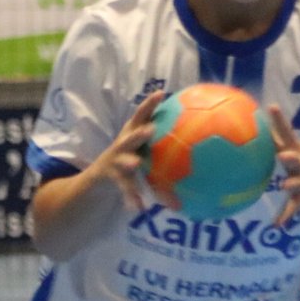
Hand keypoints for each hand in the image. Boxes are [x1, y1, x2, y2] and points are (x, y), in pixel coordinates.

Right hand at [90, 90, 162, 212]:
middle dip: (139, 132)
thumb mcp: (144, 143)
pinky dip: (131, 197)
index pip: (142, 114)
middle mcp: (123, 143)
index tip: (161, 93)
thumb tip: (198, 134)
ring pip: (124, 160)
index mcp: (132, 132)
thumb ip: (165, 136)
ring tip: (135, 164)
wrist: (100, 175)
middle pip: (131, 135)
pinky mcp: (113, 178)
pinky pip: (124, 188)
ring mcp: (116, 160)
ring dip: (129, 161)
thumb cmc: (131, 154)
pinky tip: (138, 207)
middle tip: (150, 130)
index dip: (150, 104)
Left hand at [267, 104, 299, 226]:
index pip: (287, 133)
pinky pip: (294, 208)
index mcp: (297, 152)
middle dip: (292, 157)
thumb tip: (251, 126)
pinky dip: (284, 216)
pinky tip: (276, 223)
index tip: (272, 107)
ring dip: (292, 184)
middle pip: (297, 159)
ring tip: (285, 186)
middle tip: (284, 154)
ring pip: (298, 183)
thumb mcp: (294, 154)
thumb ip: (274, 142)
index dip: (280, 121)